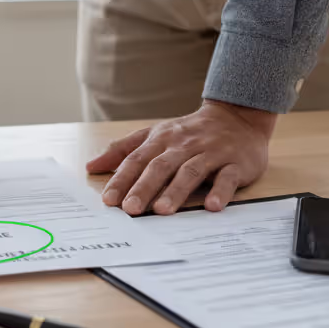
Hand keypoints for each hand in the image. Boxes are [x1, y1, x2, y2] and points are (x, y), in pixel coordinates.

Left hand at [86, 100, 275, 214]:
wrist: (237, 116)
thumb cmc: (189, 132)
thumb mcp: (154, 135)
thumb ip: (123, 150)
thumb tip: (91, 166)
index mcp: (161, 139)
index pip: (137, 160)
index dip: (122, 180)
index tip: (108, 200)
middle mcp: (183, 145)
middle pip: (160, 167)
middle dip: (144, 188)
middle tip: (130, 210)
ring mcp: (210, 153)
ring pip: (190, 172)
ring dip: (176, 191)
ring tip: (163, 211)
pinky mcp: (235, 163)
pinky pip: (227, 177)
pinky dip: (221, 191)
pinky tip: (212, 206)